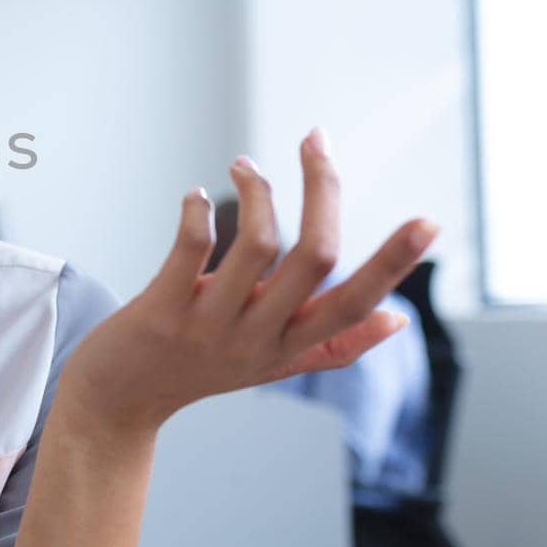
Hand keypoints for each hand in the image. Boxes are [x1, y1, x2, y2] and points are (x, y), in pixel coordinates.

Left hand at [54, 129, 439, 439]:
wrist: (117, 406)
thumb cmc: (195, 372)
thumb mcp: (271, 365)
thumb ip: (333, 344)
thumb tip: (397, 319)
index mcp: (290, 345)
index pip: (357, 304)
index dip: (394, 263)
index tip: (429, 221)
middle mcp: (257, 337)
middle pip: (316, 258)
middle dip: (324, 189)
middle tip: (317, 141)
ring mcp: (208, 326)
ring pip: (258, 245)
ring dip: (258, 190)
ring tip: (244, 164)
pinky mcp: (160, 313)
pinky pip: (190, 252)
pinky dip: (198, 212)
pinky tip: (196, 195)